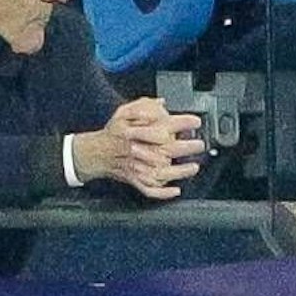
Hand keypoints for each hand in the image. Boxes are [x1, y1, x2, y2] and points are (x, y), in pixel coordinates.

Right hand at [71, 97, 204, 199]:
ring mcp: (138, 167)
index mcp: (139, 131)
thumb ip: (142, 106)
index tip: (196, 122)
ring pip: (163, 172)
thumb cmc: (113, 134)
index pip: (165, 125)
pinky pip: (150, 189)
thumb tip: (162, 103)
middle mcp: (141, 149)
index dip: (184, 123)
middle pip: (169, 149)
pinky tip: (175, 190)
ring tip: (193, 167)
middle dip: (187, 147)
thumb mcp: (123, 113)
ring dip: (181, 171)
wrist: (96, 153)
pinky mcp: (136, 179)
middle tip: (199, 144)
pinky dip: (164, 192)